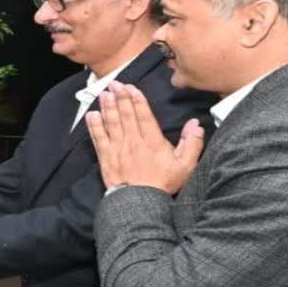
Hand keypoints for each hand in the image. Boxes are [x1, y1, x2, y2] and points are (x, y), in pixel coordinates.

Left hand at [85, 81, 204, 194]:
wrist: (140, 202)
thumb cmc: (163, 184)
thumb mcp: (186, 166)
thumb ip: (192, 143)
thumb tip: (196, 124)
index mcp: (152, 142)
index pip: (144, 116)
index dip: (137, 100)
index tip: (131, 87)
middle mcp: (133, 142)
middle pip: (125, 115)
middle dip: (120, 97)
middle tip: (115, 83)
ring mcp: (118, 149)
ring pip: (111, 123)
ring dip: (107, 107)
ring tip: (104, 93)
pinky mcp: (106, 158)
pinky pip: (98, 139)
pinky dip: (94, 126)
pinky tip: (91, 115)